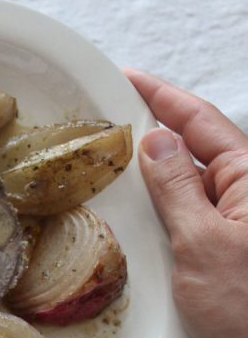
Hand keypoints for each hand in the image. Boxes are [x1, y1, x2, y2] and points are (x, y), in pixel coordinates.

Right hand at [125, 68, 247, 337]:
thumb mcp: (204, 243)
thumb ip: (177, 189)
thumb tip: (154, 142)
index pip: (202, 123)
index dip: (163, 97)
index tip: (128, 79)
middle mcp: (242, 199)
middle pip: (191, 151)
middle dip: (150, 134)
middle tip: (103, 123)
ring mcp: (229, 229)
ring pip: (182, 189)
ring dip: (146, 179)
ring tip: (106, 166)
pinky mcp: (216, 257)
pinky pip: (180, 222)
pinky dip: (152, 215)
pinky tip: (126, 217)